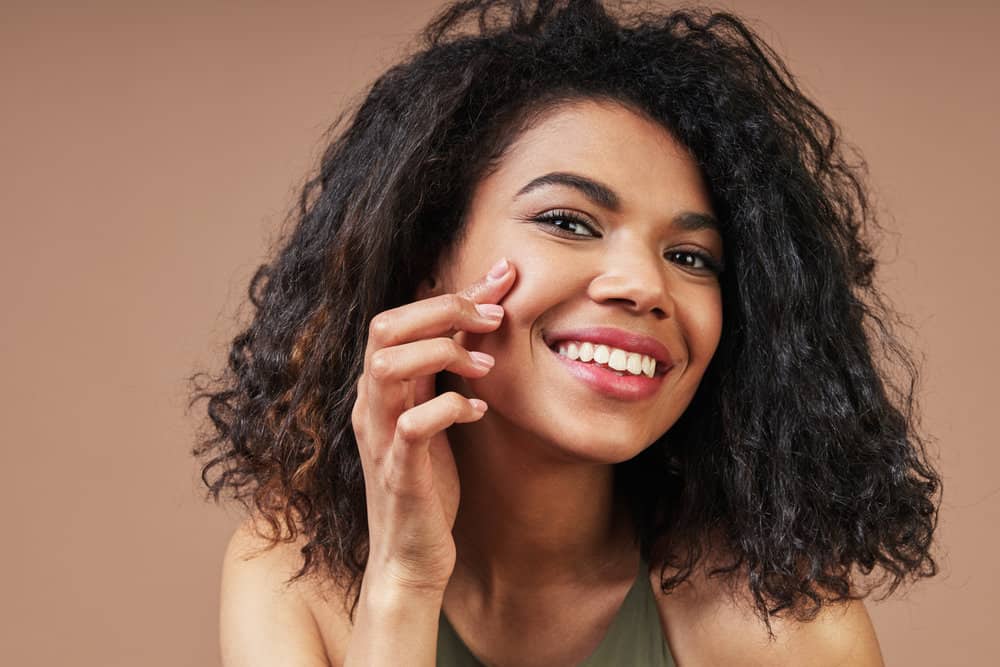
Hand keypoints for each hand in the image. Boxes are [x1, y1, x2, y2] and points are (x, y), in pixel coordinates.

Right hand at [351, 257, 515, 592]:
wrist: (410, 556)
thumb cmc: (428, 482)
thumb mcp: (434, 415)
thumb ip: (443, 372)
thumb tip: (477, 318)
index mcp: (380, 388)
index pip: (400, 317)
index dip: (452, 293)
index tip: (501, 279)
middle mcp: (371, 405)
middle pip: (384, 328)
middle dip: (443, 309)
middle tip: (494, 317)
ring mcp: (379, 437)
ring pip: (388, 366)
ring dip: (443, 353)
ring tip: (484, 367)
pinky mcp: (398, 473)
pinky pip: (412, 426)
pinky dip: (450, 408)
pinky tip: (478, 411)